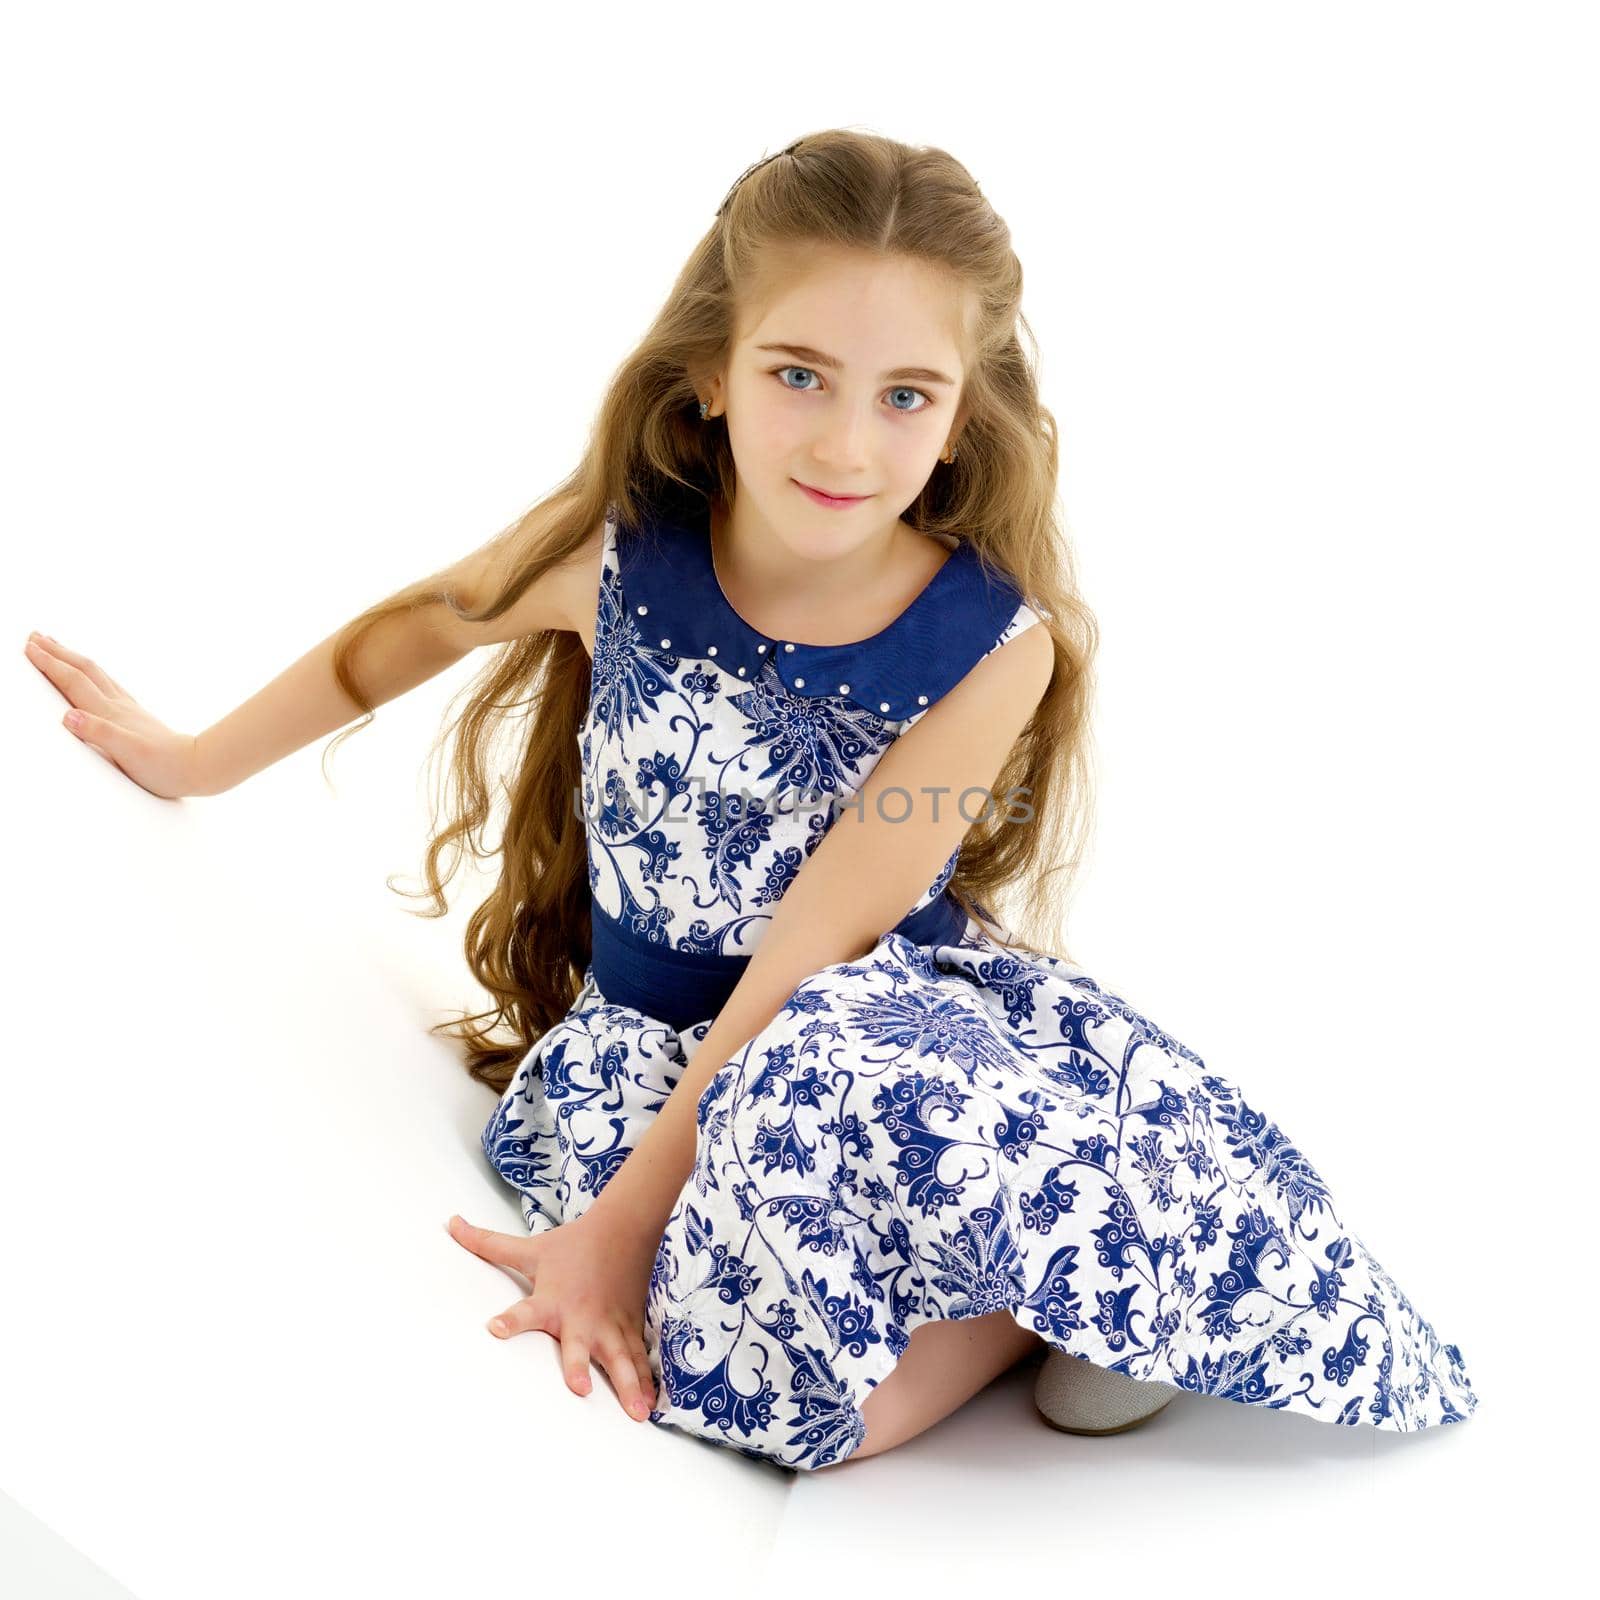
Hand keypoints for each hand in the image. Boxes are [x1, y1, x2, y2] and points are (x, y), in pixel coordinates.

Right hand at [25, 632, 205, 798]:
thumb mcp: (128, 753)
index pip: (73, 681)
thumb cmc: (162, 766)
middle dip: (57, 652)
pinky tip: (96, 677)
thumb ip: (99, 733)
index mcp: (110, 713)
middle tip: (35, 636)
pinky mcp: (137, 716)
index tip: (29, 647)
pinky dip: (94, 674)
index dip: (50, 664)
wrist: (197, 767)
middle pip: (83, 670)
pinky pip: (109, 686)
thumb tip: (67, 716)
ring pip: (96, 674)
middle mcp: (118, 705)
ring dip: (74, 658)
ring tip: (59, 646)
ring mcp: (128, 708)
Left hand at [447, 1208, 660, 1421]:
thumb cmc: (571, 1243)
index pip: (525, 1311)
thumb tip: (451, 1223)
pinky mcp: (629, 1328)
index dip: (511, 1321)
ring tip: (637, 1414)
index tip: (495, 1329)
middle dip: (579, 1367)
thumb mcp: (529, 1248)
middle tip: (579, 1389)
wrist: (623, 1226)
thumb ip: (487, 1244)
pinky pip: (637, 1358)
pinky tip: (650, 1407)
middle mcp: (580, 1317)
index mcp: (551, 1300)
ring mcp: (609, 1325)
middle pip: (578, 1346)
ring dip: (629, 1385)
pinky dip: (646, 1381)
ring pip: (620, 1359)